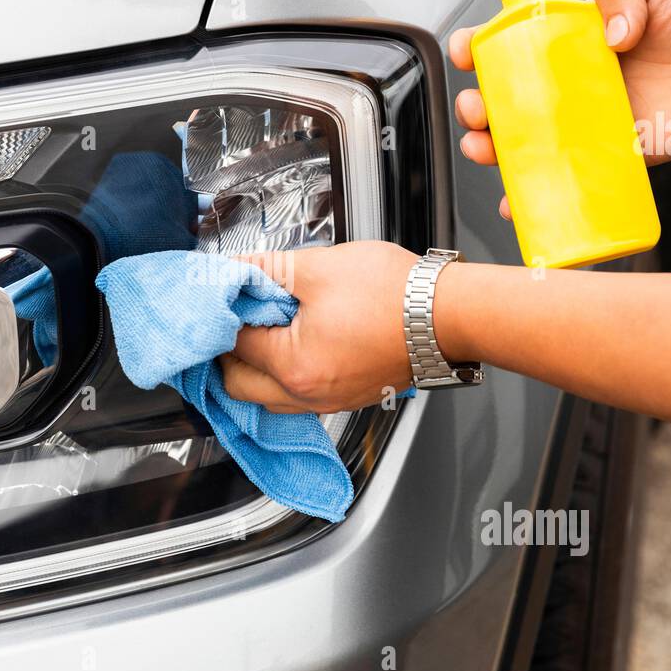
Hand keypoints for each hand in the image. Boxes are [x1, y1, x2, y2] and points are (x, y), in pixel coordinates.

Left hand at [220, 241, 417, 413]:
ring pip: (266, 397)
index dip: (223, 315)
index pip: (232, 345)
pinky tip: (293, 344)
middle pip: (238, 385)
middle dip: (228, 351)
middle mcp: (308, 395)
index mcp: (294, 366)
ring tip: (263, 329)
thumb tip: (232, 268)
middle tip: (235, 316)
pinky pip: (298, 398)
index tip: (226, 295)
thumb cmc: (393, 293)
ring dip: (255, 368)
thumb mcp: (318, 268)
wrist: (447, 315)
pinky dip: (285, 376)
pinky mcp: (346, 399)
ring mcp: (328, 402)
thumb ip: (266, 269)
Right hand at [449, 0, 670, 218]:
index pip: (508, 43)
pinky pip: (566, 179)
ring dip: (491, 150)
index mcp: (567, 40)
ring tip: (486, 148)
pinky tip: (515, 202)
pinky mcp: (613, 155)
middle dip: (475, 107)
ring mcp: (587, 122)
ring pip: (523, 143)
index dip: (477, 47)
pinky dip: (534, 195)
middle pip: (503, 100)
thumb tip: (608, 34)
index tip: (468, 52)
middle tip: (479, 110)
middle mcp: (569, 84)